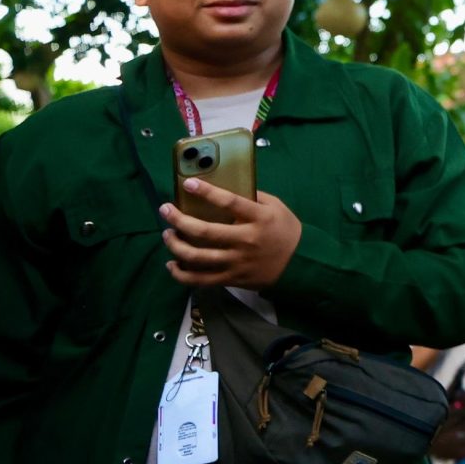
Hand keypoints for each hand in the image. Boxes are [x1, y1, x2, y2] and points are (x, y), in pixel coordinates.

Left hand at [160, 179, 302, 289]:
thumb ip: (253, 198)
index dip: (207, 192)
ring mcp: (236, 262)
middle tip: (165, 210)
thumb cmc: (286, 231)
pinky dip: (181, 274)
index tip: (188, 184)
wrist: (299, 263)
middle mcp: (245, 240)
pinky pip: (200, 279)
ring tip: (167, 235)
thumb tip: (226, 189)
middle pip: (205, 231)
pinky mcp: (231, 278)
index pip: (230, 202)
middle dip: (179, 220)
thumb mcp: (276, 207)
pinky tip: (172, 264)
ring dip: (176, 246)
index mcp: (259, 218)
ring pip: (198, 257)